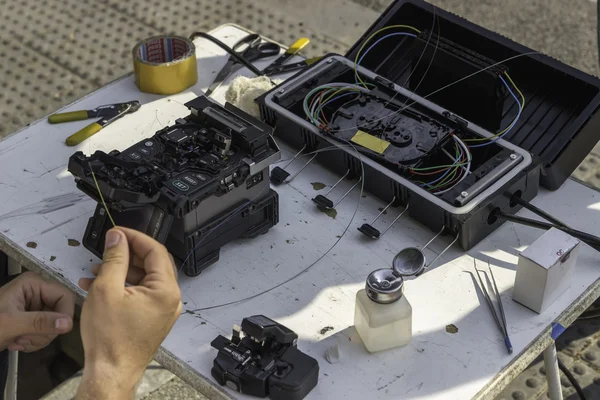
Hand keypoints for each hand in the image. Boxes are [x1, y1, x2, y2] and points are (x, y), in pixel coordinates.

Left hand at [0, 271, 73, 351]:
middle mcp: (37, 292)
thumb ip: (40, 322)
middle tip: (26, 339)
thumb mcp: (11, 324)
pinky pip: (46, 331)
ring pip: (55, 324)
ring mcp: (35, 305)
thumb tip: (69, 324)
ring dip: (38, 338)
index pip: (65, 296)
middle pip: (61, 312)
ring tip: (18, 342)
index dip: (64, 314)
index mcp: (33, 284)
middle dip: (45, 331)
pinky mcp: (32, 318)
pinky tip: (17, 342)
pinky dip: (34, 341)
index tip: (55, 331)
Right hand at [76, 227, 181, 398]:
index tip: (117, 233)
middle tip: (108, 248)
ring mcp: (163, 310)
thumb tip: (117, 238)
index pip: (155, 250)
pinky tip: (100, 286)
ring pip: (144, 279)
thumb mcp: (106, 289)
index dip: (135, 237)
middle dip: (127, 254)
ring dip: (122, 271)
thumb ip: (115, 259)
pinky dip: (124, 287)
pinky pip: (141, 294)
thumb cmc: (111, 339)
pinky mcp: (152, 319)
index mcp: (166, 290)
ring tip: (97, 270)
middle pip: (152, 264)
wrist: (110, 372)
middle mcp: (170, 299)